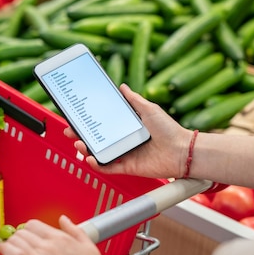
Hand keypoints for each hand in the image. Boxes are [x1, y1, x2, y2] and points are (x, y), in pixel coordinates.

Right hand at [66, 84, 192, 178]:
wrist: (181, 150)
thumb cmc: (169, 130)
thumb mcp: (149, 109)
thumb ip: (134, 100)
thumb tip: (122, 87)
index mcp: (127, 128)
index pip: (103, 124)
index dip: (89, 121)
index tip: (78, 116)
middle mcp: (123, 141)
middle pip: (97, 139)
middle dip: (81, 135)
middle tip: (71, 130)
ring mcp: (124, 154)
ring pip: (99, 153)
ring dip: (86, 149)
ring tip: (79, 143)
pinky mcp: (127, 167)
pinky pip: (108, 167)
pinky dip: (97, 164)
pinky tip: (90, 158)